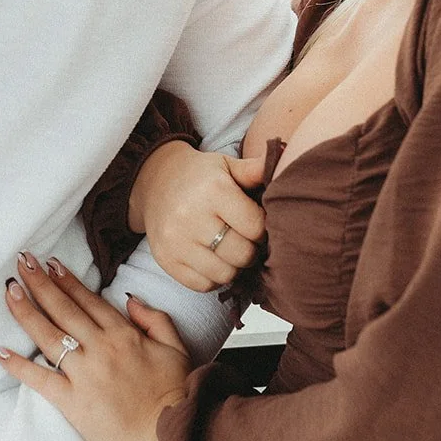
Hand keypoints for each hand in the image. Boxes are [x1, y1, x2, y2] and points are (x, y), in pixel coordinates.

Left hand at [0, 253, 191, 440]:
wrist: (170, 436)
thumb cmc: (177, 395)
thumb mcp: (176, 349)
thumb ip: (155, 320)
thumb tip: (131, 300)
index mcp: (124, 334)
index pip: (88, 300)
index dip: (67, 280)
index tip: (50, 263)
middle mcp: (100, 347)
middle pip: (63, 309)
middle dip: (40, 283)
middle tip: (22, 262)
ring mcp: (84, 373)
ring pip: (48, 335)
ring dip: (26, 310)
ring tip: (9, 290)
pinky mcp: (72, 401)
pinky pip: (39, 379)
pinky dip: (17, 365)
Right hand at [128, 142, 266, 290]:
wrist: (153, 181)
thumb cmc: (199, 176)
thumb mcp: (227, 165)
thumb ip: (256, 168)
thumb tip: (287, 155)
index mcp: (213, 190)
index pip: (255, 227)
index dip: (262, 229)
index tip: (256, 224)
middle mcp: (191, 216)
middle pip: (242, 254)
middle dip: (250, 250)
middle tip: (245, 240)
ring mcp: (176, 241)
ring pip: (224, 274)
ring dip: (233, 266)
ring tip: (230, 250)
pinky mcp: (166, 260)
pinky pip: (202, 285)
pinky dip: (213, 278)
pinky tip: (212, 259)